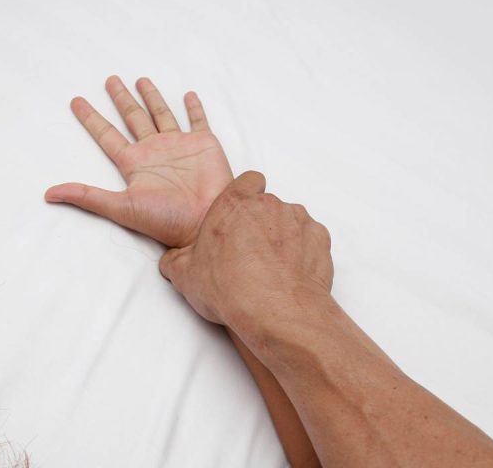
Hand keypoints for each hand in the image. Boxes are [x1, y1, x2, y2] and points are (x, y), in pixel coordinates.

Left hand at [44, 76, 232, 246]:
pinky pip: (197, 121)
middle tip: (109, 80)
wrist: (207, 221)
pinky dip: (194, 107)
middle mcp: (154, 151)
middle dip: (121, 99)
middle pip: (132, 118)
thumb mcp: (121, 207)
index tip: (75, 101)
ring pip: (161, 114)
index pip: (106, 135)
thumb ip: (87, 197)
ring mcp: (179, 146)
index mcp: (134, 163)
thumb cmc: (167, 219)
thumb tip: (48, 194)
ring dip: (152, 97)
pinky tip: (188, 94)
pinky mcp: (203, 144)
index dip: (90, 118)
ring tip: (141, 80)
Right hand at [158, 171, 333, 326]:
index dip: (246, 195)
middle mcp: (269, 205)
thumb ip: (176, 260)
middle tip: (250, 253)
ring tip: (272, 269)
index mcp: (235, 203)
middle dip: (261, 224)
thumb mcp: (185, 276)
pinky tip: (291, 274)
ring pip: (290, 221)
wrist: (276, 311)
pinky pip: (311, 239)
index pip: (247, 181)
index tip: (240, 215)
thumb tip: (173, 261)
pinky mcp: (320, 240)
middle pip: (267, 205)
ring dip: (283, 238)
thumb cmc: (230, 288)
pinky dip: (304, 253)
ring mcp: (298, 220)